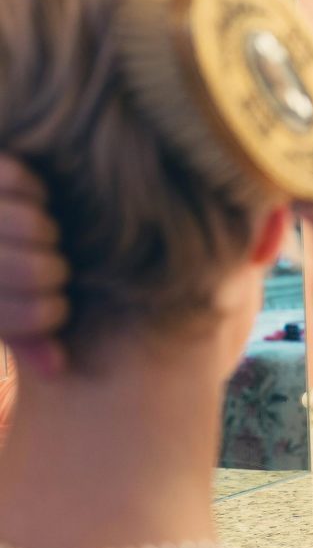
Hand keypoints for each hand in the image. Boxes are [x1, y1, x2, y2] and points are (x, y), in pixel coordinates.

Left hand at [0, 155, 68, 375]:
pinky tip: (26, 202)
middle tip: (48, 270)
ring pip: (35, 225)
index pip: (31, 316)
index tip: (53, 308)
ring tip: (37, 237)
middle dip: (52, 273)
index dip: (50, 315)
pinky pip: (20, 180)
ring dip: (45, 232)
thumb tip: (58, 368)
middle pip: (39, 271)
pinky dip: (33, 191)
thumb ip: (19, 336)